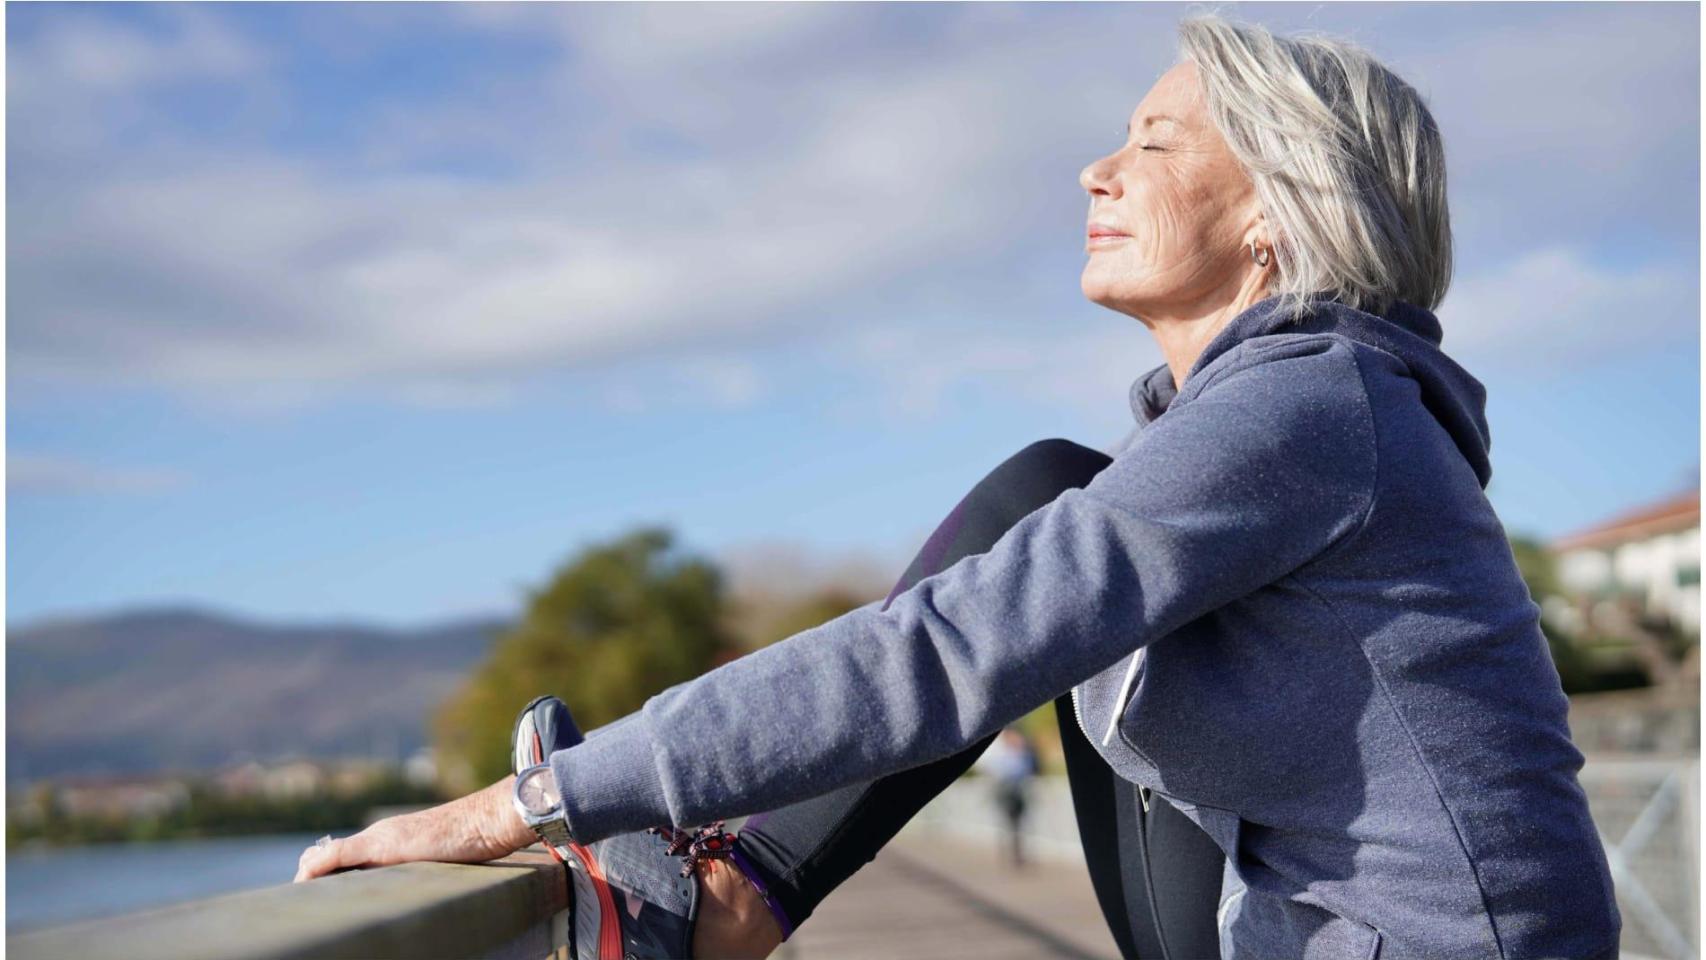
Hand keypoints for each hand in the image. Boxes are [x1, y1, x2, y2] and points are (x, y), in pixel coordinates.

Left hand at [293, 773, 538, 882]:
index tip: (311, 898)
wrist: (485, 820)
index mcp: (388, 841)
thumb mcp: (440, 859)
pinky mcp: (383, 845)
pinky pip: (339, 855)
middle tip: (297, 907)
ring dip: (307, 878)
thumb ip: (420, 867)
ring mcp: (379, 839)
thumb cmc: (472, 840)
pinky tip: (303, 881)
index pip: (342, 857)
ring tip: (296, 901)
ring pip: (326, 856)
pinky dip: (318, 868)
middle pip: (327, 855)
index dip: (321, 875)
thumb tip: (417, 892)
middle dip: (307, 880)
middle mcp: (378, 836)